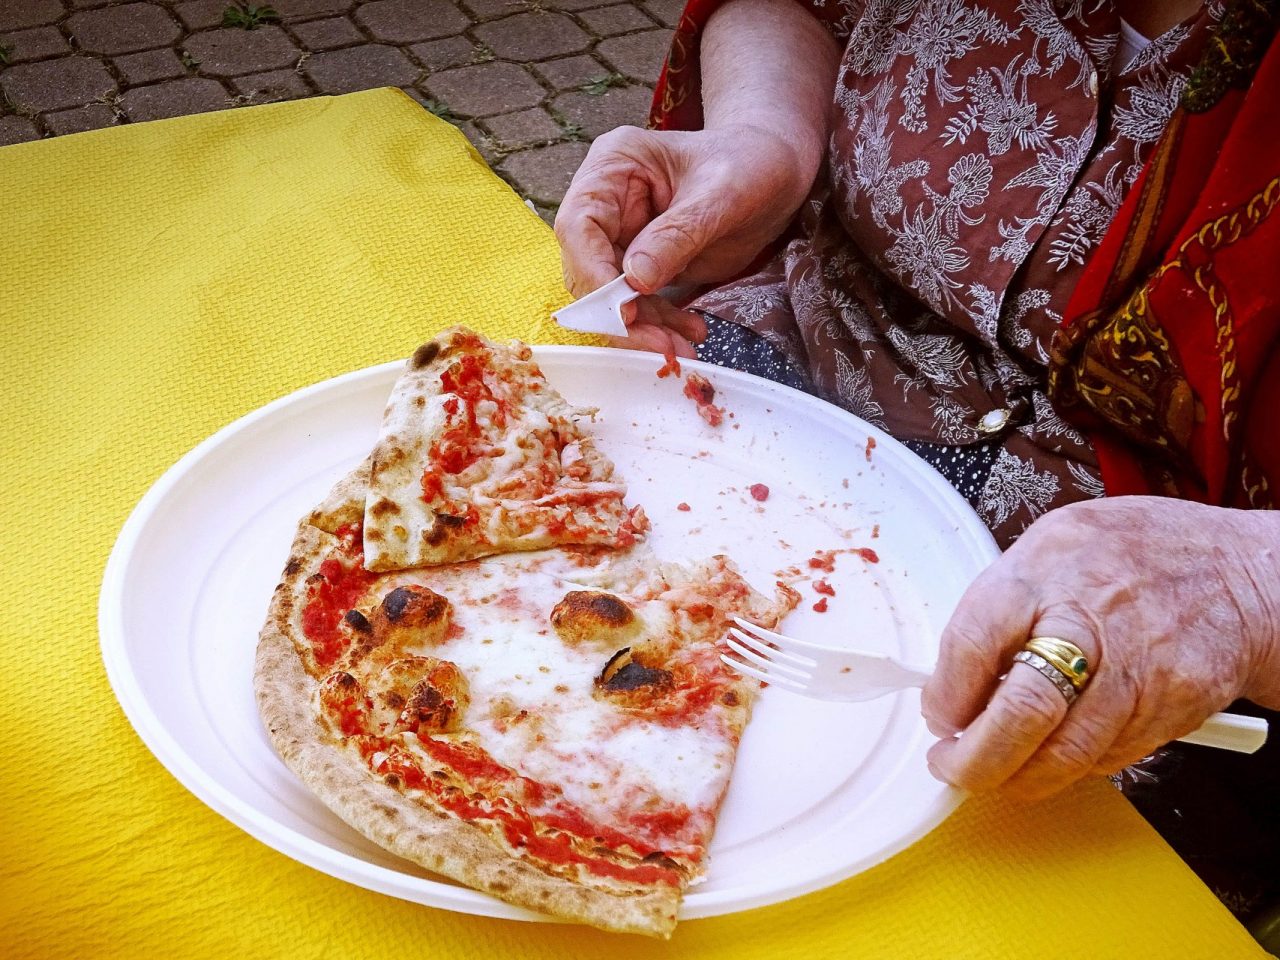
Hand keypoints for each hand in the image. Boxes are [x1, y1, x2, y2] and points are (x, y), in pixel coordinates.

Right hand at [554, 122, 817, 357]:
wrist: (777, 171)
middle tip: (659, 344)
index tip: (623, 312)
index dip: (594, 274)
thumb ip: (677, 235)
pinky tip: (689, 332)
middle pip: (587, 267)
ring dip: (642, 327)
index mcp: (613, 165)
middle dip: (620, 313)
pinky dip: (660, 323)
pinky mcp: (641, 262)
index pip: (579, 225)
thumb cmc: (750, 164)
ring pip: (610, 294)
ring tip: (682, 346)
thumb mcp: (720, 195)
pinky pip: (638, 302)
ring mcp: (622, 233)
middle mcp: (607, 200)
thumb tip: (635, 280)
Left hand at [920, 496, 1279, 800]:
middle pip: (1023, 710)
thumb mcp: (1053, 546)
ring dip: (1021, 777)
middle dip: (977, 758)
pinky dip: (1074, 766)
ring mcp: (1140, 667)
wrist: (1242, 573)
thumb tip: (951, 678)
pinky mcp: (1174, 706)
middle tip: (953, 767)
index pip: (973, 642)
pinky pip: (1110, 757)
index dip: (946, 695)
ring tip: (998, 772)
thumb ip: (1001, 607)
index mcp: (1047, 566)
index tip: (938, 717)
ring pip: (1068, 752)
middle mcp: (1094, 616)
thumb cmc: (1135, 555)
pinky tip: (1058, 750)